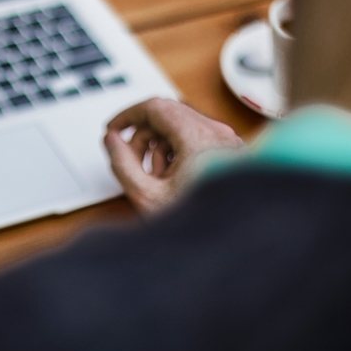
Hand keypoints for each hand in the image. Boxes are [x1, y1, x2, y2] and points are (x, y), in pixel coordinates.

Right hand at [103, 97, 243, 213]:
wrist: (238, 243)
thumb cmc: (204, 225)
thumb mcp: (148, 196)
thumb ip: (122, 164)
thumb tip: (112, 140)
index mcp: (198, 138)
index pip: (154, 107)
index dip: (127, 116)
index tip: (113, 130)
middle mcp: (217, 133)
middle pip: (167, 116)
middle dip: (143, 136)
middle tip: (130, 160)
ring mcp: (228, 142)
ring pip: (181, 127)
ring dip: (160, 146)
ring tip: (156, 178)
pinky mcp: (232, 152)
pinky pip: (196, 139)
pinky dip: (178, 152)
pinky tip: (174, 180)